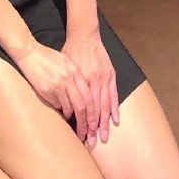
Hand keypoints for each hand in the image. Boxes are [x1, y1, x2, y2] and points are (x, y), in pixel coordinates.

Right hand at [13, 38, 96, 139]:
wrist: (29, 52)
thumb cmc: (48, 57)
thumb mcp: (66, 62)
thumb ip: (76, 77)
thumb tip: (84, 96)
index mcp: (75, 71)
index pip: (89, 97)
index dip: (93, 114)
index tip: (93, 125)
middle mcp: (68, 78)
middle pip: (81, 106)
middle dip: (84, 123)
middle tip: (85, 133)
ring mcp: (57, 84)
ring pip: (69, 108)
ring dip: (70, 116)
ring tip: (70, 119)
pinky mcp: (46, 89)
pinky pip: (56, 105)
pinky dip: (59, 109)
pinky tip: (58, 108)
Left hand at [60, 31, 119, 145]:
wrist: (84, 35)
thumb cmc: (70, 52)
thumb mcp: (65, 69)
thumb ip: (66, 87)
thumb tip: (64, 106)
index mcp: (82, 81)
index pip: (83, 108)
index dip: (83, 123)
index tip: (81, 135)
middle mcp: (94, 82)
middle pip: (95, 110)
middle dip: (93, 128)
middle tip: (92, 142)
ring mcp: (104, 78)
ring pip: (105, 105)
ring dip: (104, 123)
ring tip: (104, 137)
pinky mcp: (110, 75)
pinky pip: (113, 94)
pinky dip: (114, 108)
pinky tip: (115, 120)